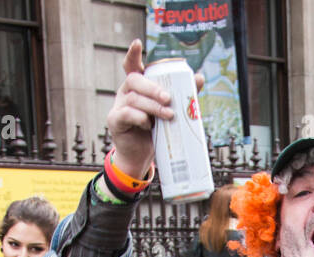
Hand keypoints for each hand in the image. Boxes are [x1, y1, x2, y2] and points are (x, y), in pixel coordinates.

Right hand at [107, 40, 203, 181]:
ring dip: (152, 106)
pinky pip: (126, 114)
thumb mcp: (167, 112)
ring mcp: (118, 105)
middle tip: (168, 99)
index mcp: (138, 86)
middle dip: (152, 88)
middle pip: (134, 80)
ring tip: (168, 116)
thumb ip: (181, 95)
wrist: (141, 156)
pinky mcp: (115, 121)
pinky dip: (139, 118)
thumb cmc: (155, 131)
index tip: (137, 43)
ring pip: (134, 99)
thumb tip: (199, 78)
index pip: (132, 65)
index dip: (133, 54)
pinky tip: (148, 125)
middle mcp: (126, 92)